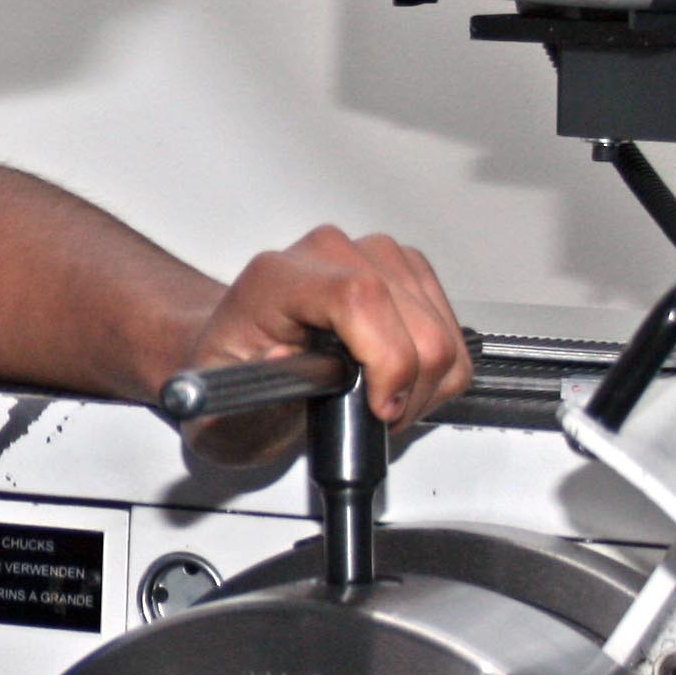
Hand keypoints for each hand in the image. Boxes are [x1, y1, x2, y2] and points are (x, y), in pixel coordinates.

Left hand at [169, 225, 471, 461]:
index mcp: (276, 279)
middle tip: (373, 419)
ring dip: (424, 384)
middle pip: (412, 317)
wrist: (241, 356)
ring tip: (379, 402)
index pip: (357, 295)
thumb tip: (281, 357)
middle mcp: (328, 254)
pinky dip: (438, 372)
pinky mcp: (406, 271)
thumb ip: (249, 388)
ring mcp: (372, 256)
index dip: (386, 357)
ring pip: (440, 327)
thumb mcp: (223, 407)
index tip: (380, 408)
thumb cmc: (234, 378)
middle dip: (408, 388)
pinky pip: (452, 329)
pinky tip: (397, 382)